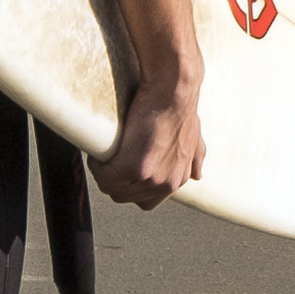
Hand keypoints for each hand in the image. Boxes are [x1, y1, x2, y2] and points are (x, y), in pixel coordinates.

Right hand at [100, 77, 202, 211]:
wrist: (173, 92)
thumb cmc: (181, 109)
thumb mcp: (195, 139)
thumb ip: (195, 158)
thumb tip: (197, 175)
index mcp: (177, 179)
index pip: (146, 200)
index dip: (131, 187)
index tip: (124, 170)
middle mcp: (166, 184)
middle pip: (125, 196)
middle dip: (114, 181)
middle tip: (110, 160)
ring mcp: (150, 178)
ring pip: (112, 188)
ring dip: (104, 173)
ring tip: (104, 154)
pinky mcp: (132, 168)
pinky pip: (104, 177)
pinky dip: (97, 165)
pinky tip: (99, 152)